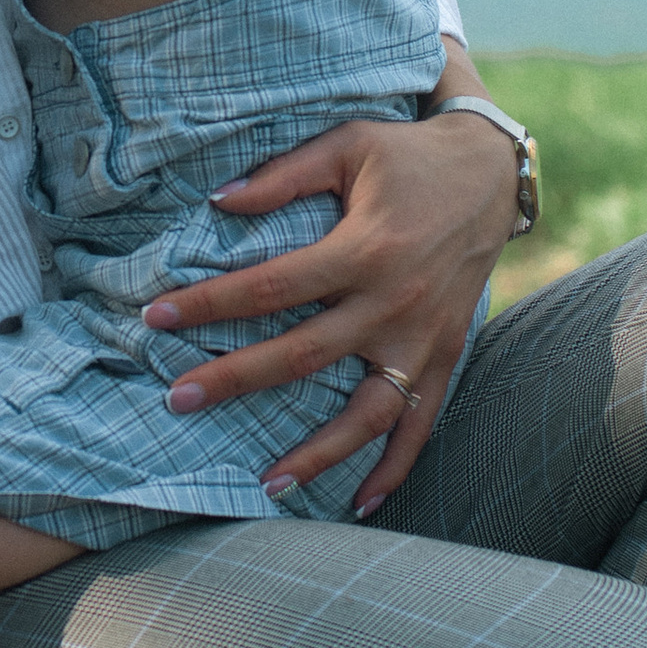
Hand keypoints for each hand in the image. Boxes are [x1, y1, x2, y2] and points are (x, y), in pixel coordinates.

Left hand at [140, 48, 518, 516]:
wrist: (490, 174)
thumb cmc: (406, 156)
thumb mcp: (346, 145)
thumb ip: (282, 176)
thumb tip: (216, 202)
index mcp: (365, 248)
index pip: (272, 286)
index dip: (210, 303)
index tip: (156, 316)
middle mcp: (394, 303)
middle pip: (304, 356)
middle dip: (236, 380)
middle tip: (177, 400)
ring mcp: (423, 338)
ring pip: (368, 412)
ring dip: (319, 453)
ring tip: (268, 484)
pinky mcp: (444, 356)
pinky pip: (421, 423)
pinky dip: (395, 468)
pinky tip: (358, 502)